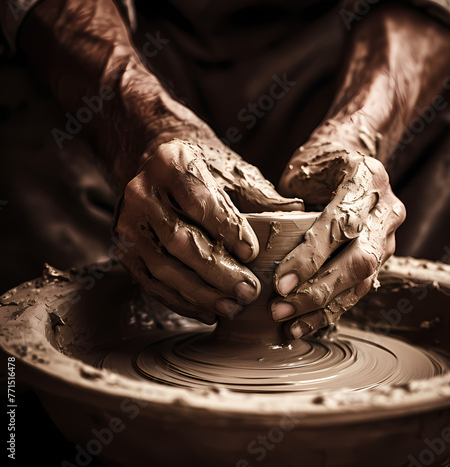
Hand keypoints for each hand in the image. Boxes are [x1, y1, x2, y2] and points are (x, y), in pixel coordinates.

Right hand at [115, 128, 302, 323]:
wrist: (160, 168)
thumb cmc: (204, 171)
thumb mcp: (229, 171)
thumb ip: (259, 194)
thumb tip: (298, 212)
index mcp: (169, 163)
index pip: (199, 202)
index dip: (227, 230)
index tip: (253, 253)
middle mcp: (141, 192)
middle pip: (180, 240)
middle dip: (217, 271)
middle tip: (249, 291)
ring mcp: (128, 222)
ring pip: (164, 267)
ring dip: (201, 293)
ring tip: (232, 307)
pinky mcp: (126, 248)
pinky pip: (151, 282)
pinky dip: (181, 300)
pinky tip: (207, 311)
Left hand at [273, 136, 404, 338]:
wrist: (352, 154)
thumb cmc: (320, 161)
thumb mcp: (302, 168)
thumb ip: (286, 202)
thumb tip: (255, 244)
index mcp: (367, 178)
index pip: (340, 224)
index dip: (311, 257)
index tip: (280, 283)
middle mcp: (386, 208)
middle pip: (360, 259)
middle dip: (318, 290)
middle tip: (280, 308)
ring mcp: (389, 233)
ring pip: (364, 280)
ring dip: (326, 307)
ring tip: (291, 325)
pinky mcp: (382, 253)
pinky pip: (362, 287)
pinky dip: (334, 307)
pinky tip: (308, 322)